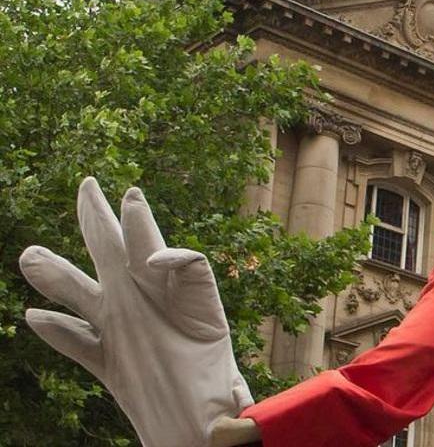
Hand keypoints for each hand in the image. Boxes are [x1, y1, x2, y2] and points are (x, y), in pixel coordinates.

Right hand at [21, 178, 253, 446]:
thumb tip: (224, 397)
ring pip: (88, 295)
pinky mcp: (110, 362)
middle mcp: (159, 310)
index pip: (187, 266)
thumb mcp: (226, 395)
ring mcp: (130, 333)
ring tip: (29, 256)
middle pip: (128, 258)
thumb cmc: (220, 415)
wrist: (196, 435)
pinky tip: (33, 319)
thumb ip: (229, 395)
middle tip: (89, 186)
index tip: (153, 261)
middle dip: (106, 223)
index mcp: (198, 310)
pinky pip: (78, 341)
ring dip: (58, 277)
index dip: (169, 255)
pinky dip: (57, 331)